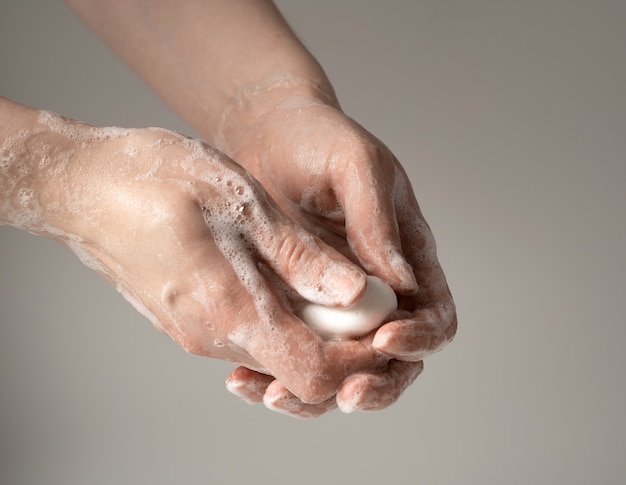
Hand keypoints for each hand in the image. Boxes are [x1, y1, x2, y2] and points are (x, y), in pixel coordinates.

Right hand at [29, 112, 395, 404]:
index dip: (356, 360)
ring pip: (275, 352)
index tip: (381, 326)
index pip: (313, 373)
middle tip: (368, 304)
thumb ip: (298, 256)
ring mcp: (197, 330)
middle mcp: (214, 335)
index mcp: (231, 311)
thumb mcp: (239, 204)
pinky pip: (249, 334)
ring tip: (334, 287)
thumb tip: (353, 291)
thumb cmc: (156, 182)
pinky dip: (282, 319)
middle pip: (297, 370)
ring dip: (313, 330)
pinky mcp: (190, 318)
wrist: (82, 187)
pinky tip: (289, 282)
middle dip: (342, 346)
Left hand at [218, 86, 456, 412]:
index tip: (384, 339)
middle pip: (393, 361)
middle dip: (374, 385)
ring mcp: (330, 305)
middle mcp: (374, 291)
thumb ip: (378, 223)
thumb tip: (401, 285)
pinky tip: (243, 379)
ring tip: (276, 395)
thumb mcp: (355, 167)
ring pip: (338, 370)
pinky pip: (290, 354)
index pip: (435, 316)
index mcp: (408, 258)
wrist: (263, 134)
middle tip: (342, 395)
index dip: (419, 338)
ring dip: (315, 395)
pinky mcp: (289, 308)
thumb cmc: (318, 138)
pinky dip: (272, 375)